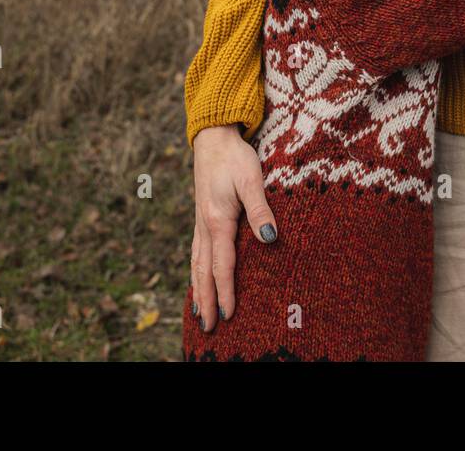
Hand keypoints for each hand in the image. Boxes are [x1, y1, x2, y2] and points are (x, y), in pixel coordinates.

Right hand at [189, 123, 277, 332]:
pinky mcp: (202, 216)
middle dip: (207, 300)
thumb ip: (260, 209)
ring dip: (198, 289)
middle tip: (209, 328)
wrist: (213, 137)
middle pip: (204, 271)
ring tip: (199, 313)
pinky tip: (197, 277)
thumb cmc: (235, 157)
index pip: (222, 265)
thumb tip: (269, 239)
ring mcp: (200, 222)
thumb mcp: (251, 179)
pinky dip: (195, 270)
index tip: (228, 315)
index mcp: (217, 220)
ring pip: (196, 263)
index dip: (225, 291)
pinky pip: (196, 251)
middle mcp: (205, 225)